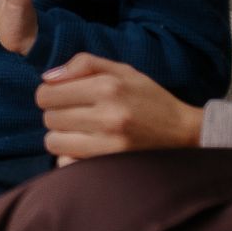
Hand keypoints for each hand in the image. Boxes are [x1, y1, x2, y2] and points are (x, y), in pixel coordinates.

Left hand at [37, 53, 203, 159]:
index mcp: (108, 87)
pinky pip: (67, 164)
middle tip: (74, 114)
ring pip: (53, 142)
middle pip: (49, 117)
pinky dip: (70, 157)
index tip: (61, 96)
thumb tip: (47, 78)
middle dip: (55, 114)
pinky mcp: (112, 166)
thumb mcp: (122, 70)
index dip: (49, 93)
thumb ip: (84, 64)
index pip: (48, 93)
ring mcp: (110, 145)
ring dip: (61, 136)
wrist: (184, 132)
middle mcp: (108, 116)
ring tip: (79, 131)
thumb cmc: (149, 98)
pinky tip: (85, 149)